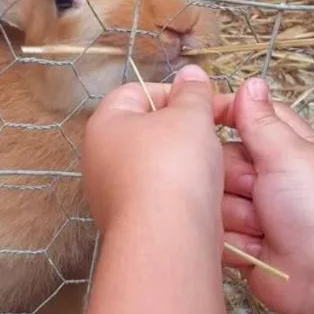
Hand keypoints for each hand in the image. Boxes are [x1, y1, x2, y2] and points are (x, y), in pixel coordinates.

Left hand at [82, 65, 226, 237]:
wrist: (165, 240)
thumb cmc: (173, 167)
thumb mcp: (190, 116)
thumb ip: (193, 93)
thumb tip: (191, 74)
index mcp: (105, 124)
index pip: (137, 91)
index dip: (174, 92)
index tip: (205, 104)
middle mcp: (99, 160)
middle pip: (146, 131)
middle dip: (182, 131)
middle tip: (212, 134)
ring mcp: (112, 196)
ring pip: (156, 168)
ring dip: (186, 166)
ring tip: (214, 167)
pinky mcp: (131, 224)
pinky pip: (159, 199)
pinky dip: (181, 196)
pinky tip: (204, 200)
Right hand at [221, 77, 313, 313]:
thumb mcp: (291, 154)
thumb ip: (262, 121)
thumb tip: (251, 83)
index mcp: (287, 149)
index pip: (248, 117)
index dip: (223, 114)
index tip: (196, 115)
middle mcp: (269, 179)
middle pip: (221, 162)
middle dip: (232, 179)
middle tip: (255, 190)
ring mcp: (255, 215)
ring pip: (214, 202)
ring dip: (235, 217)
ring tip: (262, 229)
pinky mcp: (243, 248)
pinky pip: (216, 237)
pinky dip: (232, 245)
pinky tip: (256, 252)